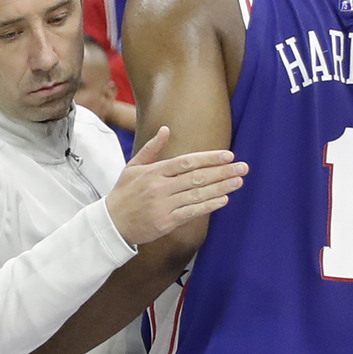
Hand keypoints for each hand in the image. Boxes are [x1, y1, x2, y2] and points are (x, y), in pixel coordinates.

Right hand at [101, 126, 247, 246]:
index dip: (209, 158)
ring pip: (197, 194)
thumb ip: (151, 149)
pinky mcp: (165, 222)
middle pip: (196, 177)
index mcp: (154, 172)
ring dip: (221, 188)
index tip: (228, 156)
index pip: (186, 162)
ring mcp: (163, 205)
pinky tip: (223, 199)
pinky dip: (208, 205)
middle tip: (243, 167)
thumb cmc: (123, 194)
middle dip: (222, 172)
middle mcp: (159, 187)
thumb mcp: (132, 168)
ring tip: (238, 182)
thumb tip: (165, 129)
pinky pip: (191, 212)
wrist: (109, 224)